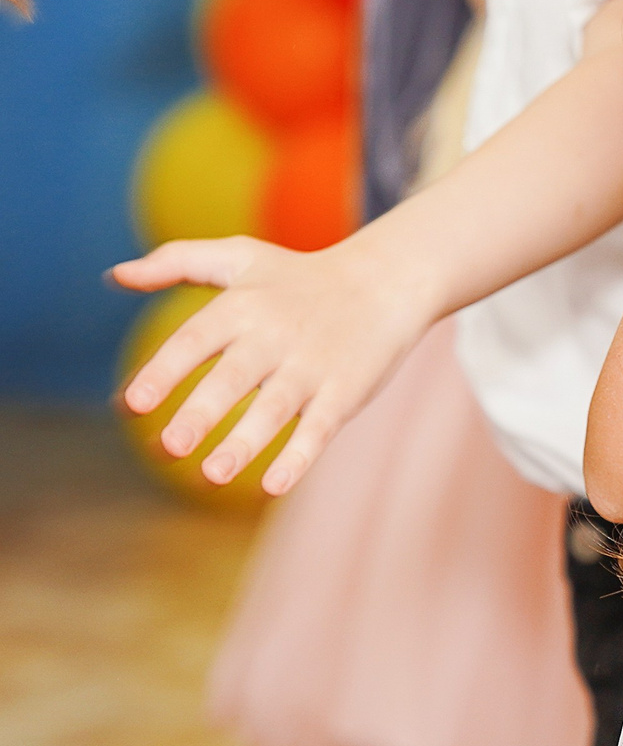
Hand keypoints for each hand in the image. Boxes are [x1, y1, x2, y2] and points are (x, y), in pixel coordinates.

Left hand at [110, 229, 437, 495]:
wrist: (387, 281)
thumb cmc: (297, 276)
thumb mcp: (240, 258)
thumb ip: (175, 261)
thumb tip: (114, 276)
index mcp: (243, 305)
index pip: (196, 339)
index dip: (165, 370)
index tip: (131, 402)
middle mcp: (276, 335)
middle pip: (234, 376)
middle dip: (202, 411)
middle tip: (170, 447)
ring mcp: (313, 365)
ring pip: (276, 407)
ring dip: (246, 442)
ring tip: (212, 475)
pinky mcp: (345, 391)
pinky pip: (321, 427)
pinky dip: (300, 457)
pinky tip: (273, 487)